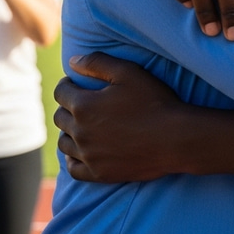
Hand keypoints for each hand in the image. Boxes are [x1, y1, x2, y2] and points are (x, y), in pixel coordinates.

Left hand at [55, 53, 184, 182]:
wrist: (174, 138)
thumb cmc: (154, 101)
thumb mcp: (129, 72)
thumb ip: (97, 62)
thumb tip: (72, 60)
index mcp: (84, 105)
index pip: (61, 92)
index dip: (67, 84)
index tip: (75, 82)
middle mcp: (80, 132)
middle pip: (59, 117)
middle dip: (67, 106)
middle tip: (81, 101)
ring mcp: (88, 155)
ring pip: (64, 143)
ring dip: (69, 131)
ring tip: (82, 125)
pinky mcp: (98, 173)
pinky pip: (73, 168)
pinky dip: (73, 158)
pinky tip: (82, 151)